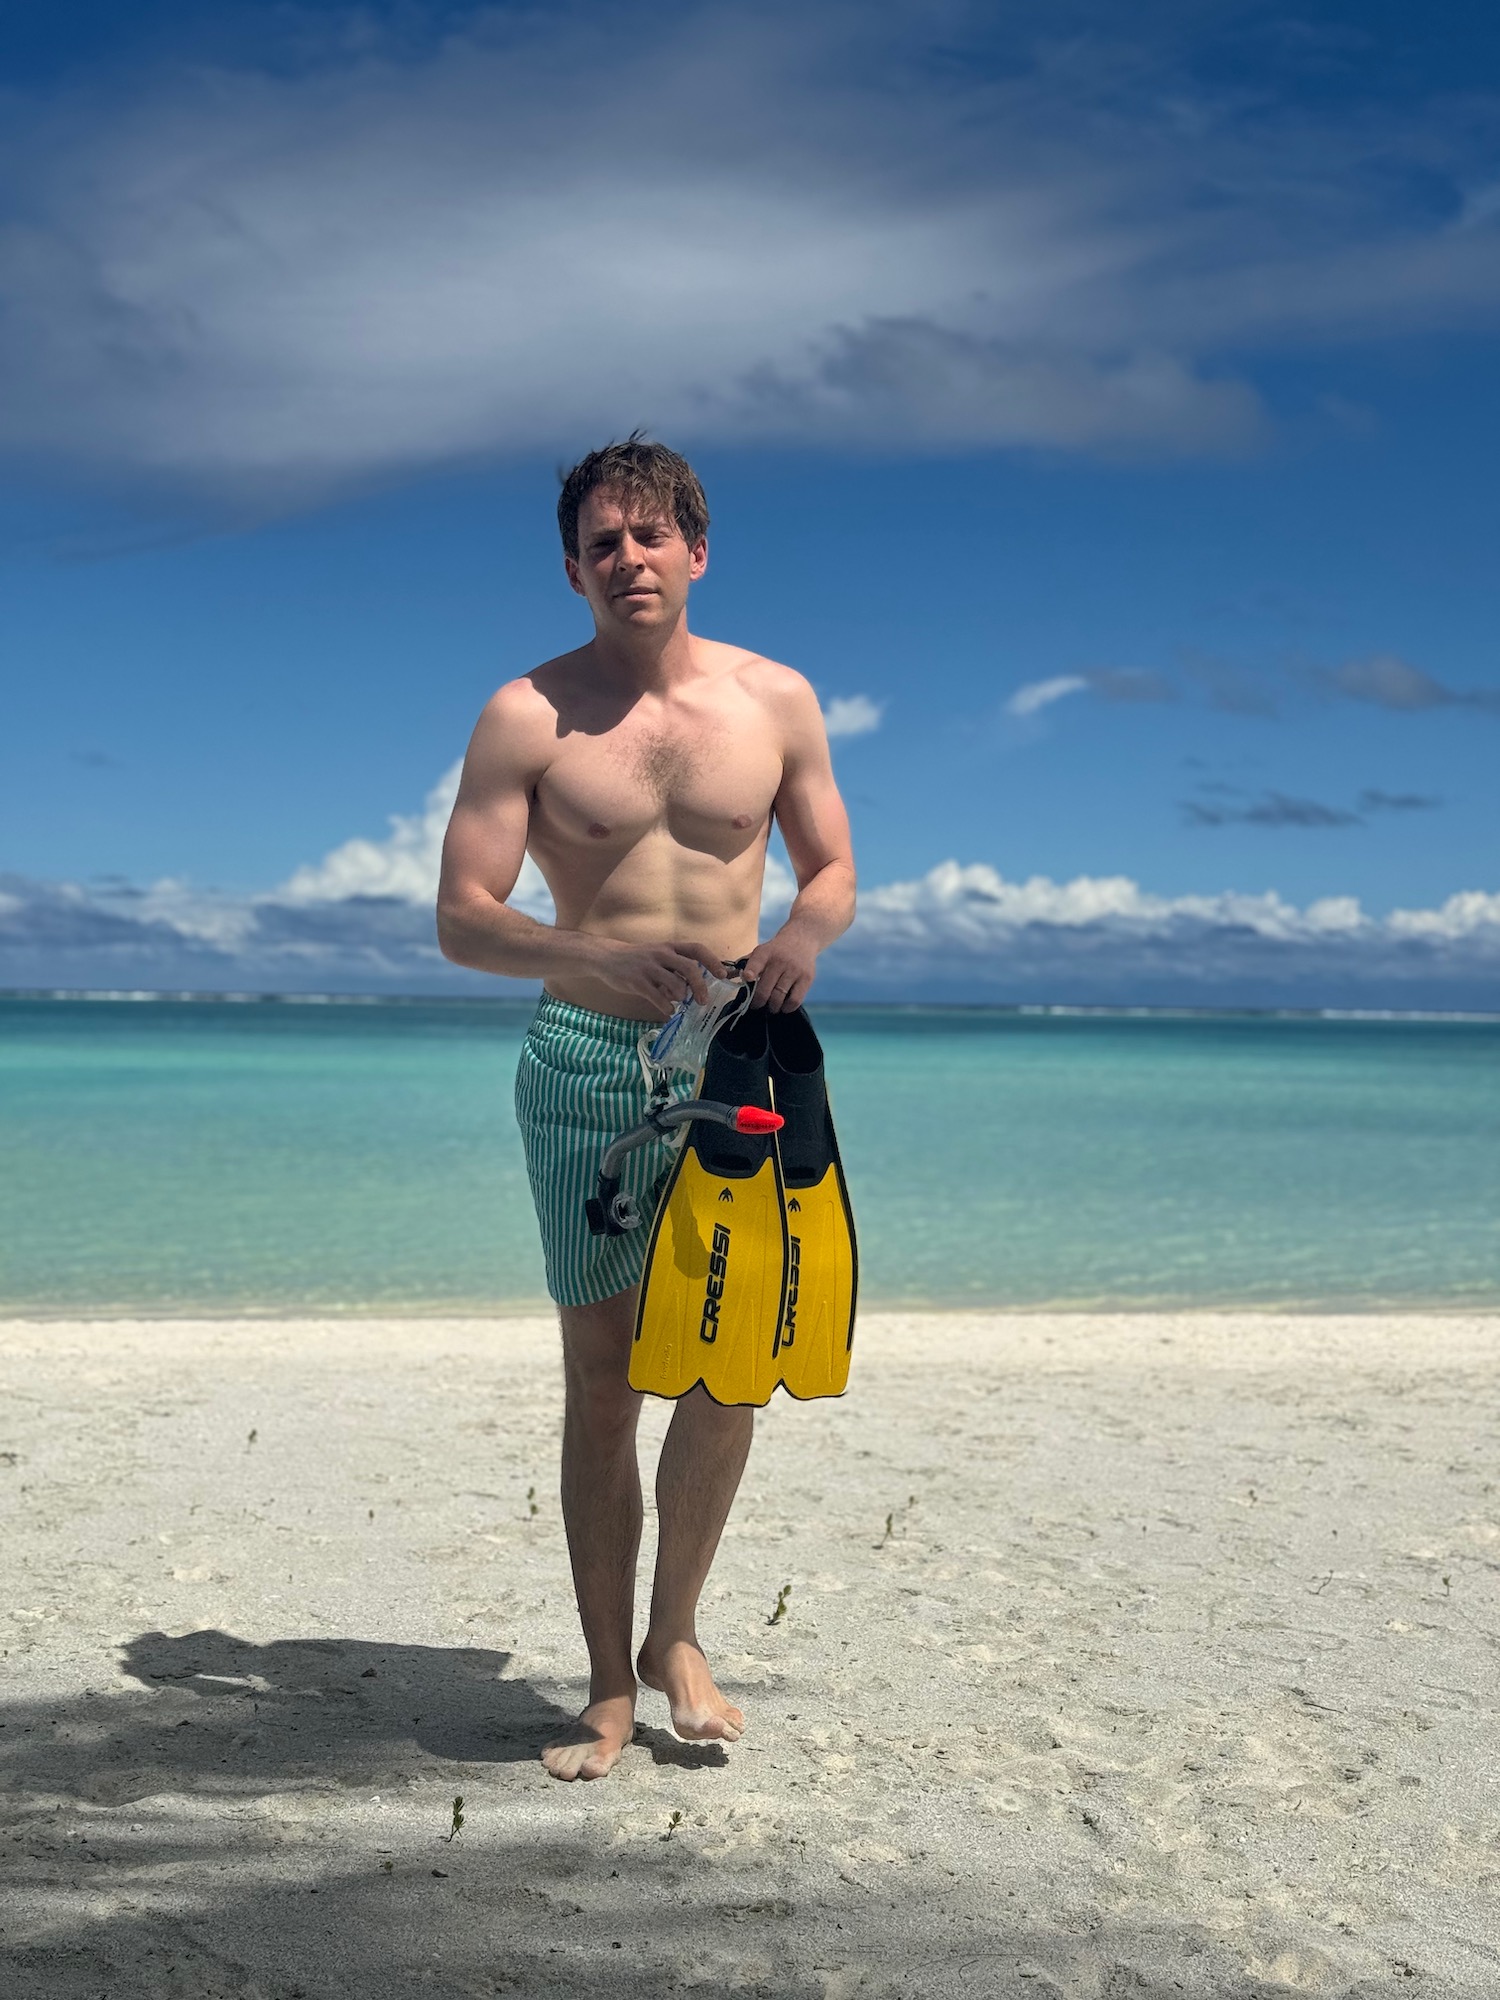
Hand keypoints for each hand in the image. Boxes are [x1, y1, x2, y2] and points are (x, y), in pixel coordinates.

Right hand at [598, 940, 727, 1013]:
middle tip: (703, 1001)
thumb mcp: (658, 955)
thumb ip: (675, 968)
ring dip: (682, 998)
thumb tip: (695, 987)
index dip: (713, 961)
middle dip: (700, 987)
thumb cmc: (637, 959)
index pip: (697, 949)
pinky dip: (666, 1008)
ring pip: (676, 985)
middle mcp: (661, 954)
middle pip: (690, 969)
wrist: (606, 958)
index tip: (723, 975)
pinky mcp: (637, 982)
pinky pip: (658, 998)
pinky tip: (668, 1011)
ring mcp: (649, 968)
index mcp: (669, 947)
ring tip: (678, 1002)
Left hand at [742, 924, 817, 1011]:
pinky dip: (787, 1007)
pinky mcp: (807, 978)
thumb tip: (726, 976)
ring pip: (779, 996)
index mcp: (765, 953)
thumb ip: (746, 963)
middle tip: (756, 1006)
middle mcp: (780, 961)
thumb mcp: (761, 951)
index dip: (751, 970)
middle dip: (758, 1002)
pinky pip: (795, 999)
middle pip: (765, 988)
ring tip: (771, 1007)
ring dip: (772, 1007)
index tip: (747, 978)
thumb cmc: (777, 950)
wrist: (803, 938)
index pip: (757, 962)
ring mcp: (794, 970)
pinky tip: (784, 1007)